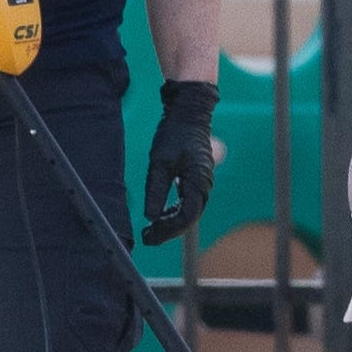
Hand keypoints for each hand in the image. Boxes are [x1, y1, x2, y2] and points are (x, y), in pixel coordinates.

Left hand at [143, 80, 217, 244]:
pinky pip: (188, 202)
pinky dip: (175, 211)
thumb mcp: (159, 163)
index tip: (149, 236)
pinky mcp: (196, 178)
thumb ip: (156, 191)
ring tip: (151, 229)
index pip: (186, 217)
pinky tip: (161, 215)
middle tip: (147, 238)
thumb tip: (151, 217)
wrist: (189, 113)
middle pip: (189, 218)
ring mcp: (202, 182)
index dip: (167, 231)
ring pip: (190, 212)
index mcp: (198, 182)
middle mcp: (204, 186)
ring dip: (171, 223)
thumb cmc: (175, 135)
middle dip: (168, 231)